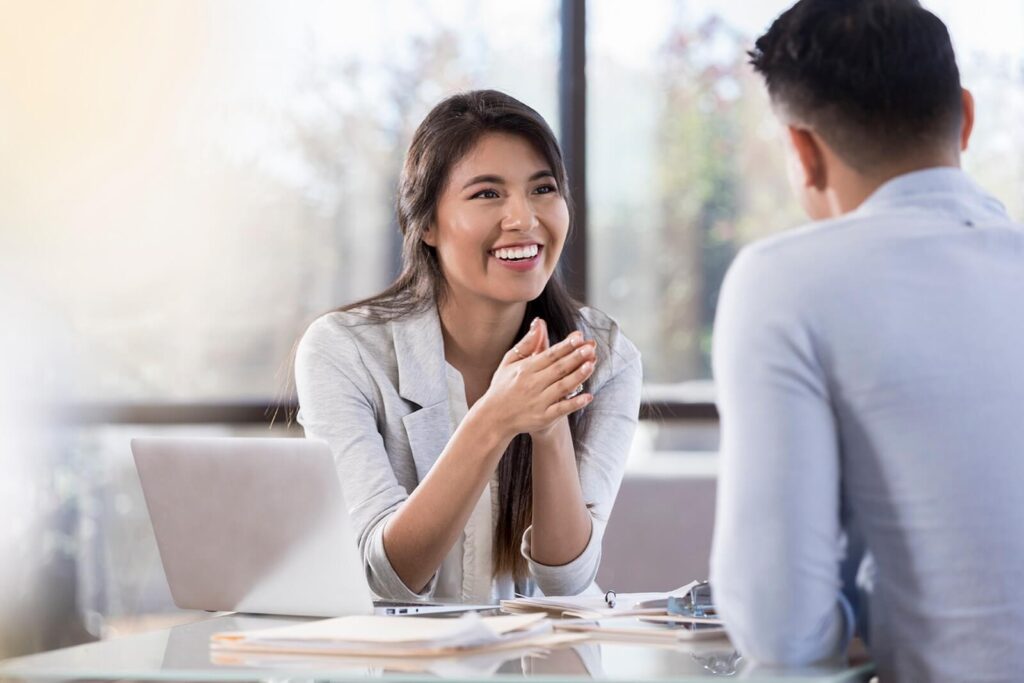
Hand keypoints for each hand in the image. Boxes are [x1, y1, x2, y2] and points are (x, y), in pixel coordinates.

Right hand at [474, 318, 596, 441]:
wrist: (494, 418)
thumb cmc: (503, 386)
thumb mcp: (509, 362)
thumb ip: (527, 343)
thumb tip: (539, 322)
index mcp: (525, 369)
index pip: (549, 355)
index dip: (565, 346)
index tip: (579, 337)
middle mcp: (532, 384)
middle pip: (558, 369)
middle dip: (575, 357)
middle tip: (591, 348)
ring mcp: (539, 402)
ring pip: (562, 387)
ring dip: (577, 376)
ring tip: (591, 365)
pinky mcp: (543, 418)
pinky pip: (561, 409)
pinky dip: (575, 403)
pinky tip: (588, 396)